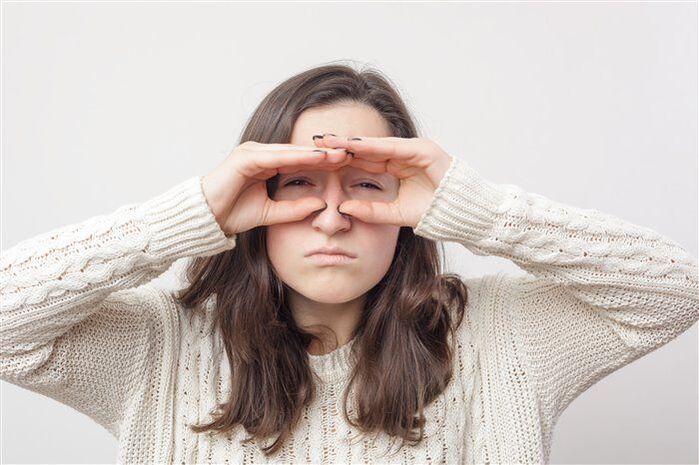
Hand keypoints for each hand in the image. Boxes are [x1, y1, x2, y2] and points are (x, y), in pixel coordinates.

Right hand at [202, 141, 351, 235]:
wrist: (206, 219)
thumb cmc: (233, 214)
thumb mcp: (272, 213)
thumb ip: (294, 209)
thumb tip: (321, 205)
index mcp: (267, 164)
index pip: (301, 161)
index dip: (324, 162)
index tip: (347, 164)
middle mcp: (261, 154)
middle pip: (299, 152)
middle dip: (324, 153)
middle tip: (350, 153)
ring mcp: (252, 152)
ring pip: (290, 151)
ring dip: (315, 153)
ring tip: (338, 154)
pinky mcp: (245, 157)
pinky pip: (275, 156)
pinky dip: (296, 157)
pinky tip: (315, 158)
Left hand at [312, 134, 452, 227]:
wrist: (465, 214)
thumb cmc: (436, 214)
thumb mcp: (396, 214)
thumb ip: (372, 211)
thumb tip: (344, 208)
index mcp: (396, 167)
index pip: (363, 160)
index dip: (341, 158)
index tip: (318, 158)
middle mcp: (403, 155)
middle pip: (366, 148)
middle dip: (341, 144)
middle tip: (315, 140)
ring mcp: (414, 150)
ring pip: (377, 145)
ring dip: (352, 142)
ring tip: (329, 140)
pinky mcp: (425, 150)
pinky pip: (395, 147)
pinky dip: (374, 146)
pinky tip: (354, 145)